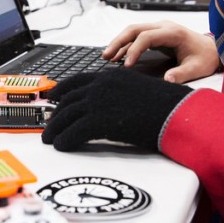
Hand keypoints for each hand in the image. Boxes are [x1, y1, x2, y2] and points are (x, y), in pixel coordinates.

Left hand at [41, 67, 190, 151]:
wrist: (175, 113)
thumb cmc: (163, 106)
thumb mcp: (135, 91)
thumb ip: (116, 94)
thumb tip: (105, 107)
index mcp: (109, 76)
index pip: (77, 81)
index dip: (61, 91)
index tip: (52, 98)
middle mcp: (100, 85)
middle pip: (68, 99)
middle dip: (55, 114)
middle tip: (49, 125)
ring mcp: (98, 101)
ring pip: (66, 115)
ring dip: (55, 129)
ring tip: (50, 139)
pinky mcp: (99, 120)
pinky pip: (73, 131)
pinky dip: (64, 140)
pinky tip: (62, 146)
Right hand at [104, 21, 219, 83]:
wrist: (212, 49)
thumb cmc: (205, 58)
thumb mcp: (197, 68)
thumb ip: (182, 74)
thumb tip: (167, 80)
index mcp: (173, 33)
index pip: (146, 37)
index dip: (134, 50)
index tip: (127, 66)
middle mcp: (164, 26)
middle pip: (135, 29)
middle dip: (118, 42)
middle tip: (105, 56)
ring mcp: (159, 28)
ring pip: (134, 31)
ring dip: (120, 42)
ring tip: (107, 56)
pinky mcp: (157, 33)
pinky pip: (138, 36)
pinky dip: (127, 45)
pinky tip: (118, 56)